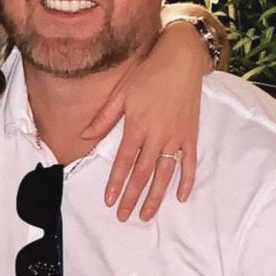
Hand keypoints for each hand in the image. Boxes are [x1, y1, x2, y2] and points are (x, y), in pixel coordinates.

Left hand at [81, 17, 209, 222]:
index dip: (116, 182)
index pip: (123, 161)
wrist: (181, 59)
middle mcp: (157, 135)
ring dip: (156, 197)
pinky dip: (186, 180)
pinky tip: (180, 197)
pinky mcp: (191, 134)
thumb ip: (104, 118)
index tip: (109, 201)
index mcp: (137, 125)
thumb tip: (84, 136)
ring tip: (147, 215)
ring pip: (165, 173)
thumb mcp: (121, 92)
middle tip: (124, 217)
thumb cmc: (148, 74)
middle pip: (143, 173)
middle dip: (132, 197)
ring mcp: (176, 136)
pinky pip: (189, 162)